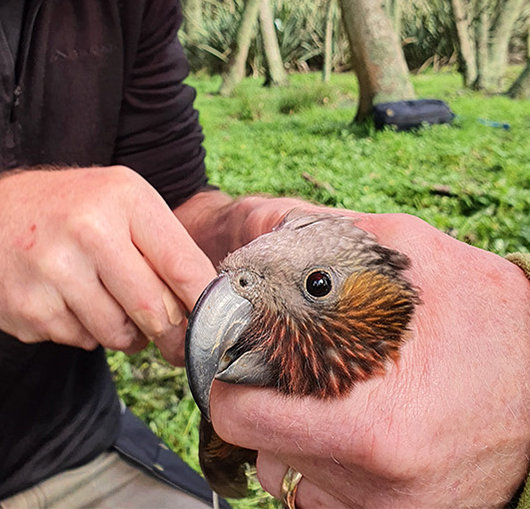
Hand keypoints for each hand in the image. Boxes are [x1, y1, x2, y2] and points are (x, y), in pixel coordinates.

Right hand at [0, 166, 215, 364]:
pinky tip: (65, 300)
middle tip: (168, 339)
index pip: (183, 264)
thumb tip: (207, 307)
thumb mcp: (116, 203)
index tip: (219, 326)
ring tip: (104, 302)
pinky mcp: (31, 305)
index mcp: (123, 196)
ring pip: (119, 333)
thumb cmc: (66, 211)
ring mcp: (55, 268)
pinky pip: (82, 341)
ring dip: (122, 333)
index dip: (206, 304)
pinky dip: (83, 332)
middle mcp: (90, 228)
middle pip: (154, 310)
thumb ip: (161, 247)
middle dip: (168, 333)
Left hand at [208, 211, 529, 507]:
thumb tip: (268, 239)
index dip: (231, 385)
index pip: (245, 422)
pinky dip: (330, 471)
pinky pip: (334, 504)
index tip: (240, 365)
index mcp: (374, 427)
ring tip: (327, 401)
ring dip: (297, 445)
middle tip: (285, 375)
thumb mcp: (416, 255)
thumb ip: (332, 239)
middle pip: (268, 455)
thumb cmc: (490, 317)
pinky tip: (353, 431)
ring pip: (299, 484)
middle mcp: (382, 489)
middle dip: (267, 411)